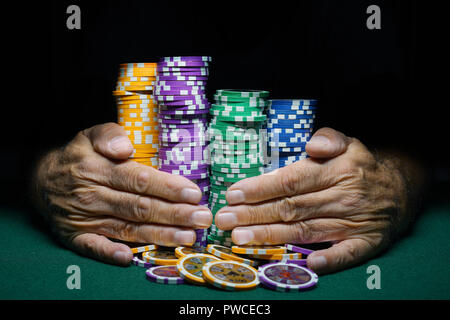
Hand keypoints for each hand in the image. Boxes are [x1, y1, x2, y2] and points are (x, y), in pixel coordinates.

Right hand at [33, 123, 211, 265]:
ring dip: (159, 235)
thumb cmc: (77, 156)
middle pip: (140, 207)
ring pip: (128, 228)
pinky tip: (130, 257)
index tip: (194, 193)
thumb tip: (126, 147)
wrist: (41, 179)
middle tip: (203, 218)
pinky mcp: (76, 235)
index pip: (139, 180)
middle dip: (175, 214)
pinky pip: (93, 246)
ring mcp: (85, 218)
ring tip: (189, 237)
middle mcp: (94, 195)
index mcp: (99, 169)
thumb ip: (109, 136)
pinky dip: (110, 253)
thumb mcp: (90, 135)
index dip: (168, 188)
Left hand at [214, 127, 411, 273]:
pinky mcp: (365, 242)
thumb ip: (329, 139)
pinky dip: (328, 259)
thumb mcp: (348, 143)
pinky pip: (346, 253)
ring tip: (240, 239)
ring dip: (271, 236)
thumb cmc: (361, 166)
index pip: (291, 180)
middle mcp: (343, 198)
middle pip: (291, 208)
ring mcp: (354, 223)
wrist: (399, 189)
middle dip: (254, 214)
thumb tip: (312, 146)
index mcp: (336, 171)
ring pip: (305, 231)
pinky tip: (307, 262)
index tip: (233, 194)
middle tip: (225, 219)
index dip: (261, 189)